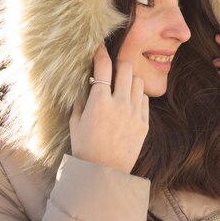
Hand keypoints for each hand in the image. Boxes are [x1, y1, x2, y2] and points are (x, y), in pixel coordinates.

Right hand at [70, 43, 149, 173]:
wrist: (103, 173)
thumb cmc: (85, 147)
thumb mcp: (75, 122)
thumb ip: (81, 99)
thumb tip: (86, 83)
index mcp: (99, 101)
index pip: (103, 67)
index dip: (100, 53)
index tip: (99, 47)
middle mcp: (119, 103)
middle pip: (126, 68)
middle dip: (118, 63)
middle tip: (112, 67)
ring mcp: (134, 113)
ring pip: (137, 81)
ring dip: (128, 79)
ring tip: (121, 86)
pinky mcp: (144, 123)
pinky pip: (144, 98)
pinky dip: (136, 95)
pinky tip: (128, 101)